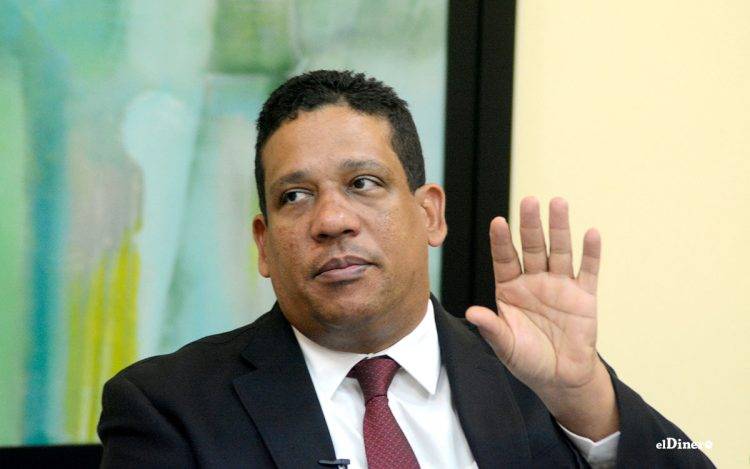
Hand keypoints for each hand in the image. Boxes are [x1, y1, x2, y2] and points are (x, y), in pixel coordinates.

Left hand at [466, 197, 617, 439]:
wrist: (560, 378)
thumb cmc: (527, 360)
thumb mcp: (506, 346)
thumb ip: (492, 329)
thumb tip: (472, 312)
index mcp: (510, 289)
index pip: (504, 259)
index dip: (501, 241)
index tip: (498, 222)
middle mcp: (534, 281)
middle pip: (532, 247)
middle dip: (530, 224)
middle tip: (529, 201)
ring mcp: (560, 285)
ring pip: (559, 250)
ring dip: (560, 228)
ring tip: (558, 203)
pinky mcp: (584, 296)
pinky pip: (588, 271)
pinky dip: (590, 253)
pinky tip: (591, 234)